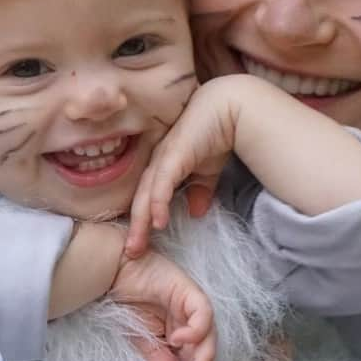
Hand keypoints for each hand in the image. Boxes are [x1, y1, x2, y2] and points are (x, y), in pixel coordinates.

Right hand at [109, 250, 218, 360]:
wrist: (113, 273)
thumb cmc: (125, 302)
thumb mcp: (139, 337)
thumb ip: (156, 354)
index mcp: (178, 330)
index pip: (195, 356)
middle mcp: (188, 318)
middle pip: (205, 348)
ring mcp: (190, 304)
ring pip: (208, 334)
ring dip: (203, 359)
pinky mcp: (189, 291)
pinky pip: (202, 313)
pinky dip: (195, 329)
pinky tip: (179, 340)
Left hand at [127, 79, 241, 256]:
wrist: (230, 107)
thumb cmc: (217, 134)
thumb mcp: (207, 170)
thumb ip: (200, 189)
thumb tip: (196, 212)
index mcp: (163, 164)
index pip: (147, 196)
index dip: (141, 220)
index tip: (139, 245)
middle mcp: (158, 161)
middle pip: (140, 199)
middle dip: (134, 227)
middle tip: (130, 253)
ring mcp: (164, 157)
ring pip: (146, 194)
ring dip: (140, 221)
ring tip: (137, 245)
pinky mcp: (174, 154)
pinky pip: (161, 183)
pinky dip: (157, 202)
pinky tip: (157, 221)